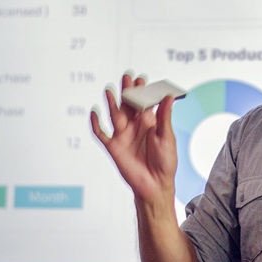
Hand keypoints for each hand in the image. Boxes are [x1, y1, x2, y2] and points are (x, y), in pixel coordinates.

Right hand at [90, 73, 177, 204]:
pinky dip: (96, 124)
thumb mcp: (167, 137)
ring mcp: (123, 136)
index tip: (141, 79)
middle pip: (128, 105)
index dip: (142, 91)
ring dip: (111, 103)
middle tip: (126, 77)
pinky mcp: (114, 147)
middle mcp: (135, 127)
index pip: (144, 102)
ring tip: (109, 90)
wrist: (155, 184)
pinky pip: (101, 134)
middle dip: (127, 91)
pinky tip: (94, 112)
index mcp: (149, 123)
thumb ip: (164, 117)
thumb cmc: (165, 162)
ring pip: (114, 115)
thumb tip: (167, 97)